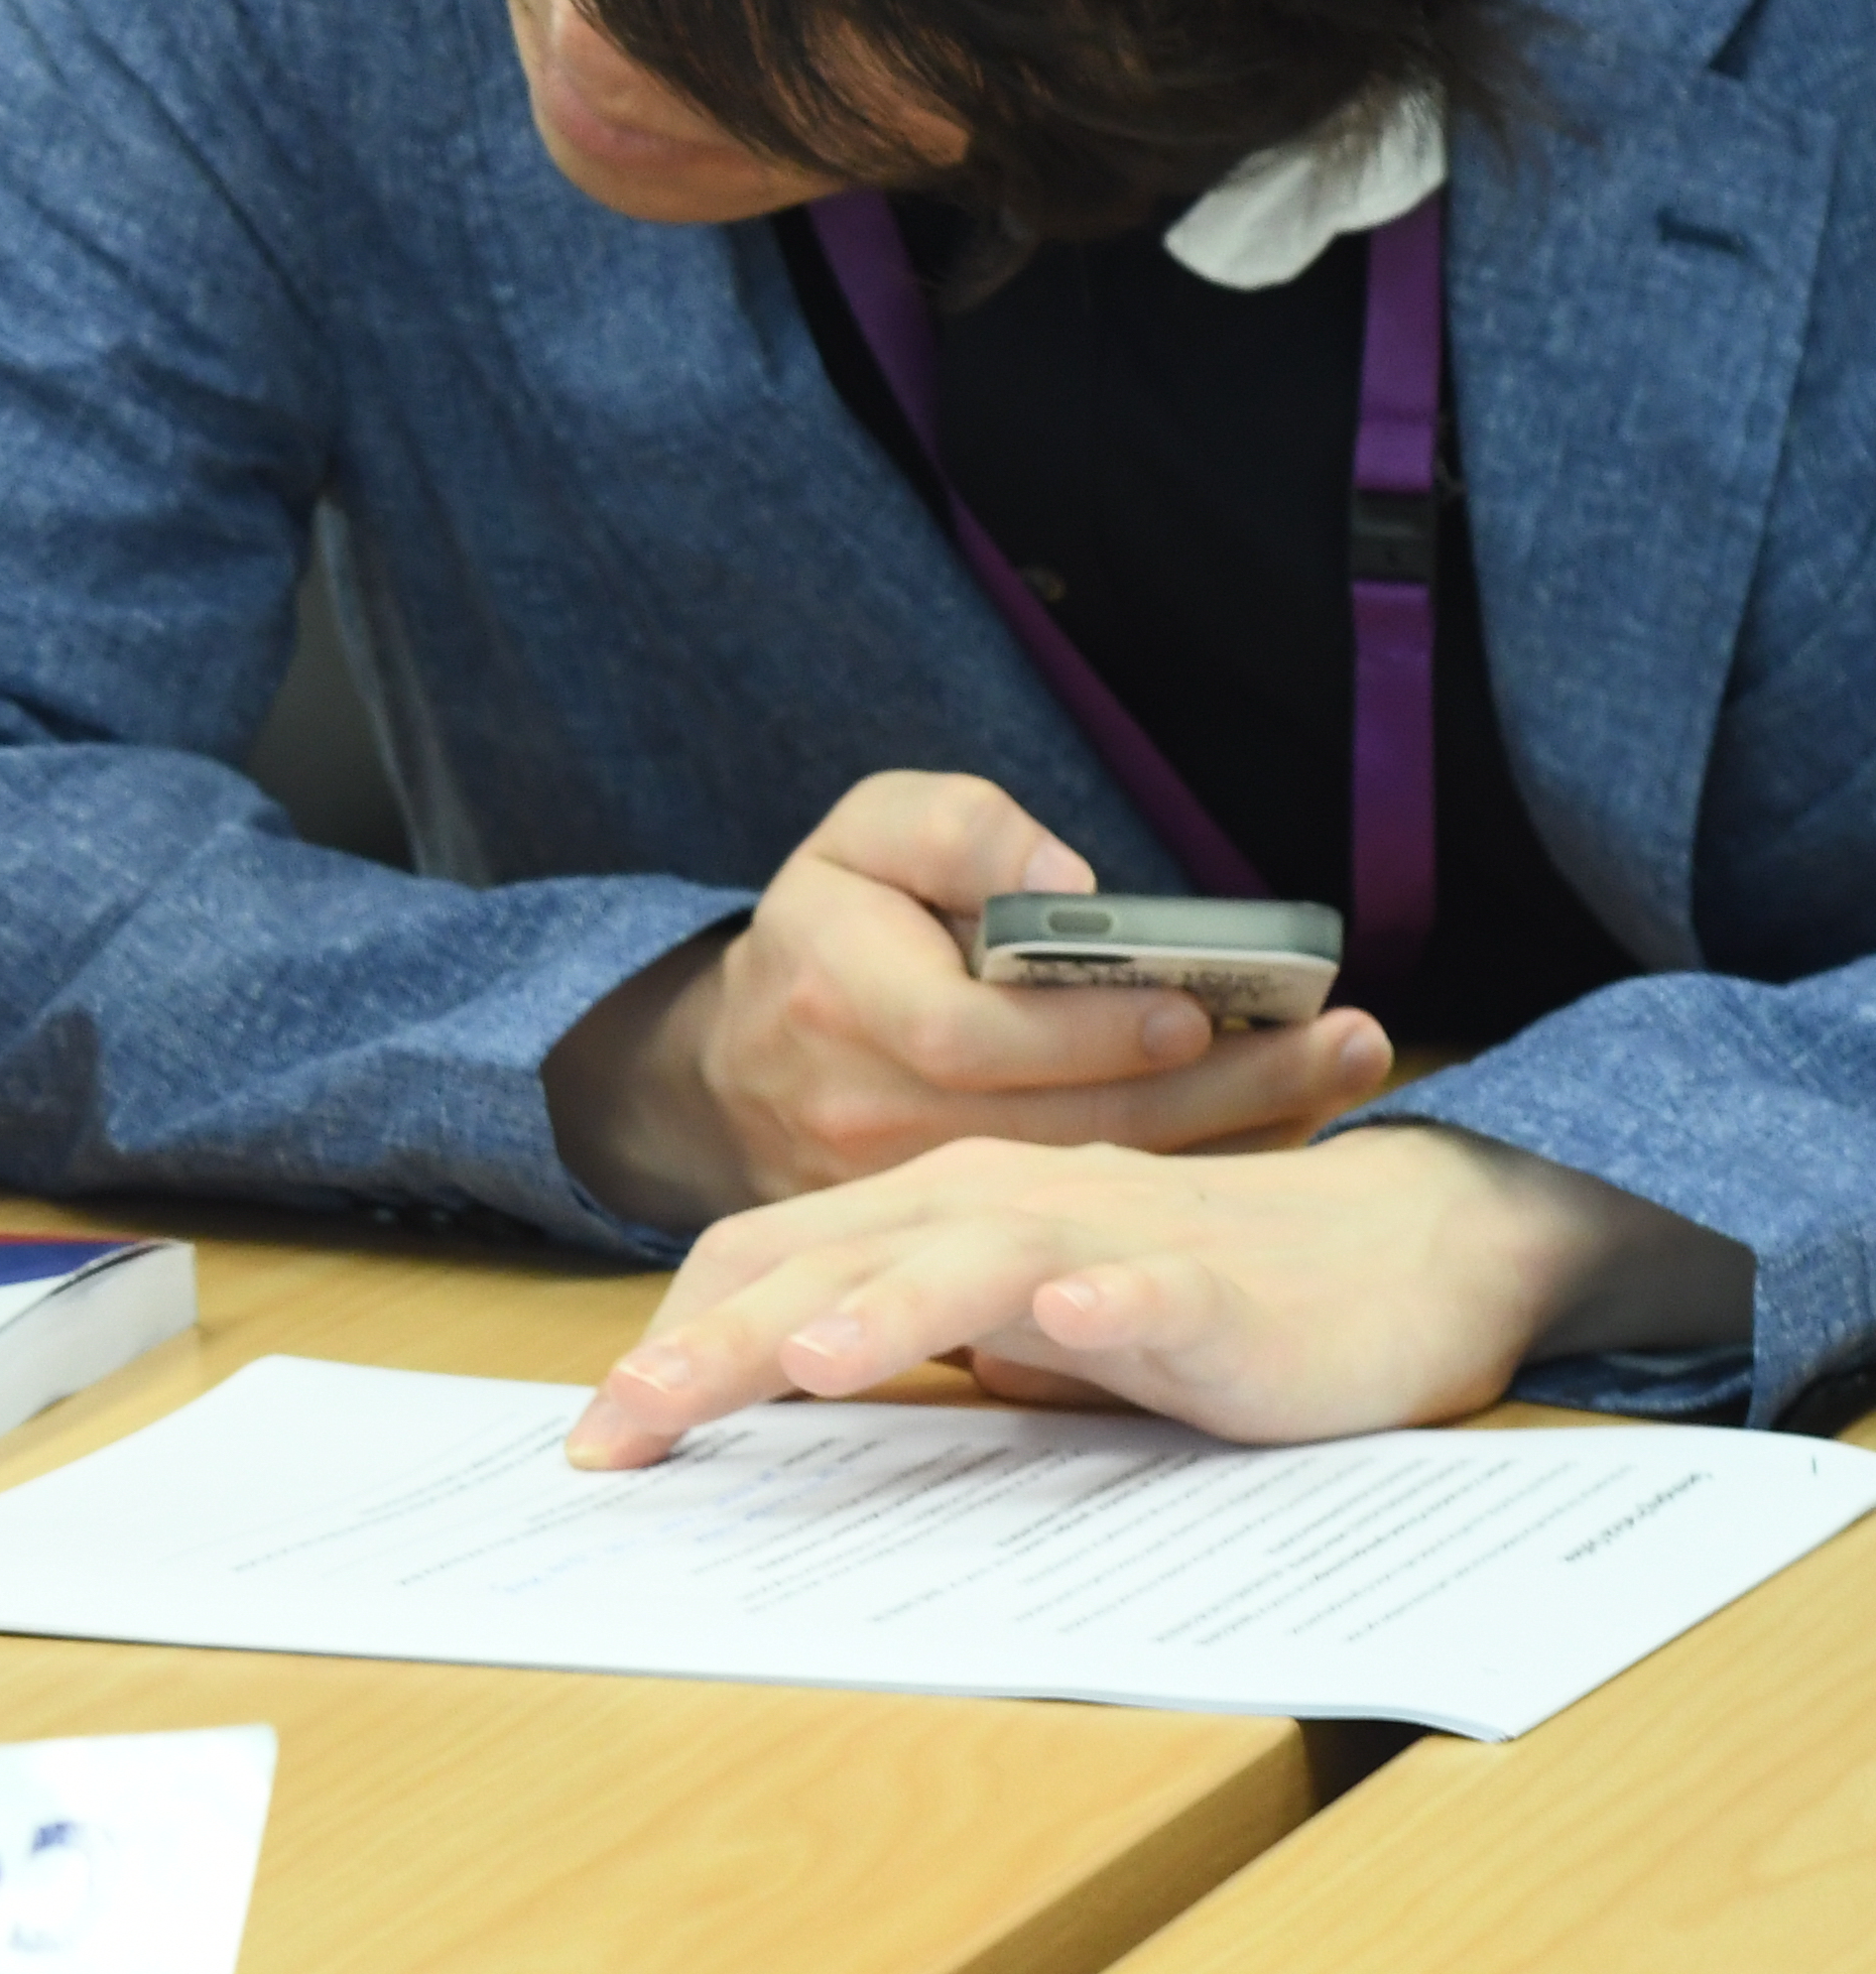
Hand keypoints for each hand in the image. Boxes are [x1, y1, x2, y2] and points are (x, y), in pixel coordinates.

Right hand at [542, 772, 1393, 1230]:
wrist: (735, 1072)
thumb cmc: (830, 932)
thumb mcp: (863, 838)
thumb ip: (955, 830)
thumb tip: (1065, 879)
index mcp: (843, 1001)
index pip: (978, 1037)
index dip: (1095, 1031)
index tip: (1198, 1006)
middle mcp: (867, 1116)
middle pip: (1065, 1126)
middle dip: (1221, 1085)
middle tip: (1349, 1040)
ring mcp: (908, 1203)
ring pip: (1089, 1190)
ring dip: (1232, 1136)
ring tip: (1344, 1074)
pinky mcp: (951, 1254)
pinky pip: (1083, 1226)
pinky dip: (1190, 1188)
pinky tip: (1277, 1135)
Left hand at [563, 1124, 1754, 1465]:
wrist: (1379, 1253)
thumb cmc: (1166, 1290)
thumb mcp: (1001, 1320)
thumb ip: (898, 1339)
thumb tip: (758, 1405)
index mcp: (927, 1213)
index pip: (765, 1260)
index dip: (672, 1337)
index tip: (597, 1437)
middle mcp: (994, 1204)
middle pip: (828, 1264)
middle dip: (714, 1347)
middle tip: (620, 1425)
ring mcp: (1105, 1237)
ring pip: (970, 1262)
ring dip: (885, 1312)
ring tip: (800, 1366)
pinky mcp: (1211, 1290)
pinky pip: (1154, 1290)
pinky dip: (1111, 1303)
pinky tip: (1076, 1322)